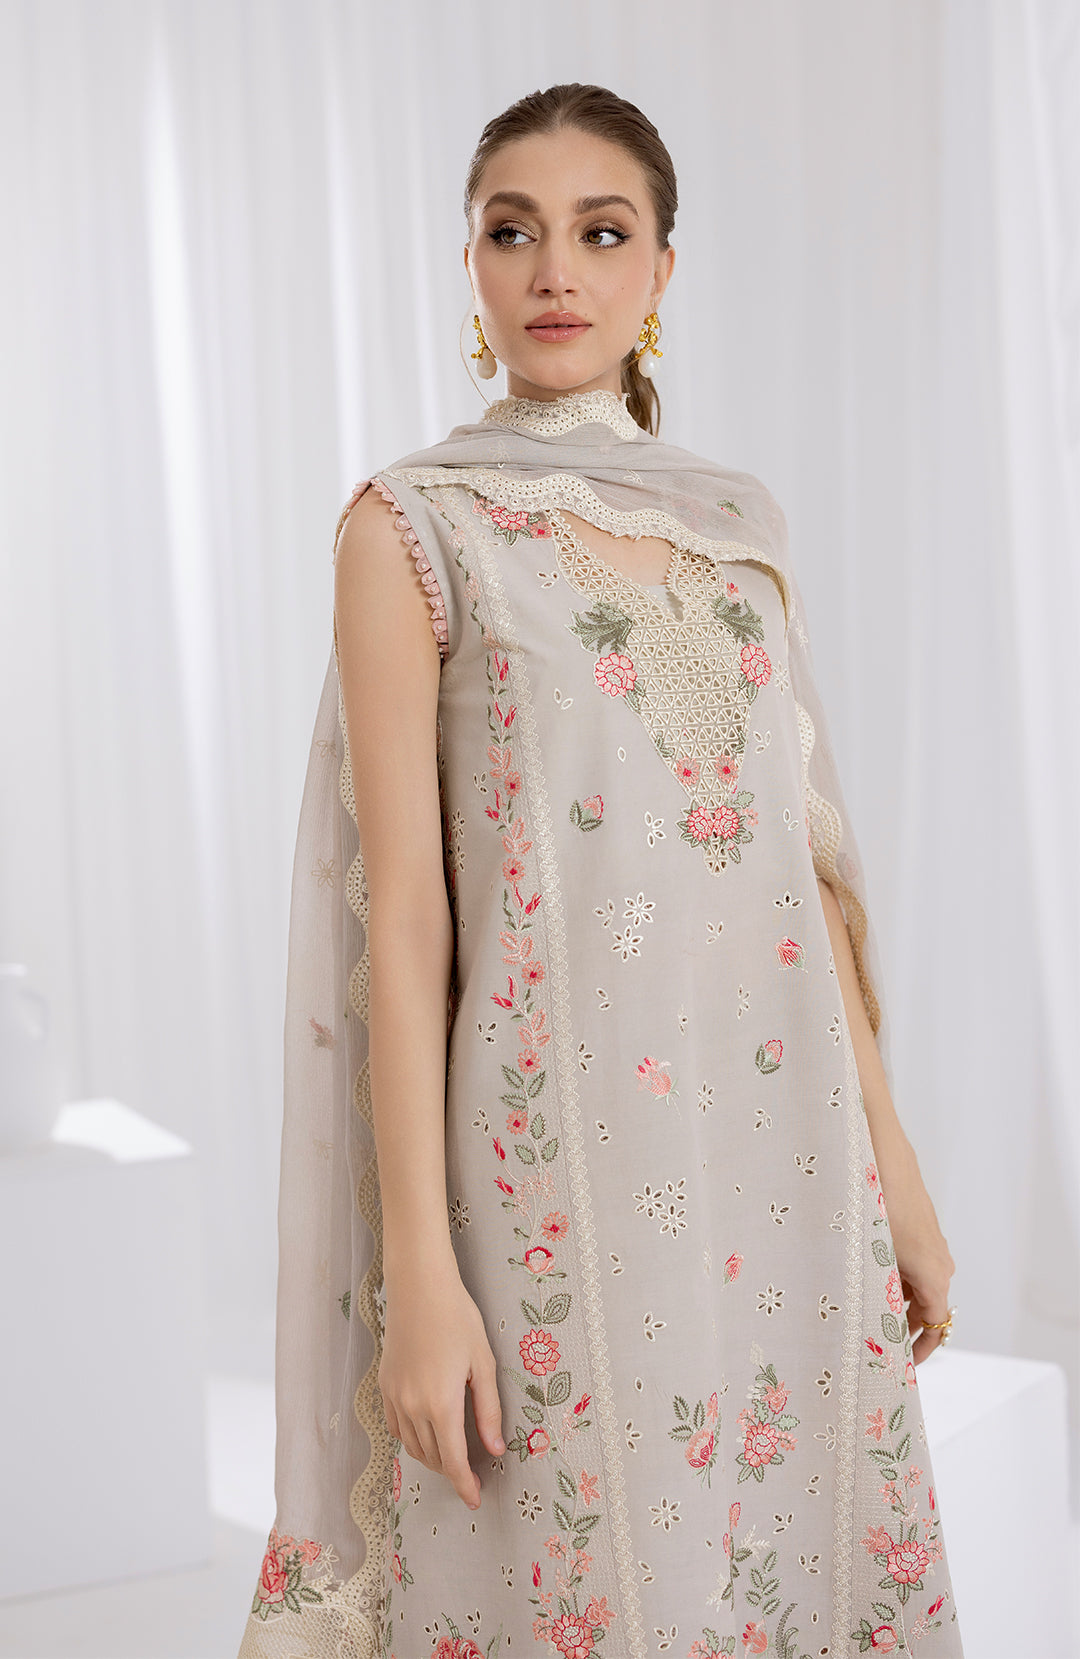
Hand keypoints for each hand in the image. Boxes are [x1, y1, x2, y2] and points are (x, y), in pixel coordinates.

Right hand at [378, 1262, 505, 1508]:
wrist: (418, 1288)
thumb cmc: (457, 1319)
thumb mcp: (483, 1363)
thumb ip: (488, 1410)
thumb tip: (495, 1450)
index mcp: (441, 1404)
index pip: (453, 1461)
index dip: (464, 1485)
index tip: (475, 1499)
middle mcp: (413, 1407)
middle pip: (432, 1457)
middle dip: (452, 1472)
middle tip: (472, 1473)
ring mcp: (395, 1397)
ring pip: (412, 1446)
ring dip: (433, 1457)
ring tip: (453, 1455)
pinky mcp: (384, 1386)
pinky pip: (397, 1427)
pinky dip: (412, 1439)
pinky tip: (427, 1432)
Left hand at [878, 1149, 956, 1364]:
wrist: (881, 1152)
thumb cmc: (877, 1202)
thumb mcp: (876, 1255)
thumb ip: (880, 1292)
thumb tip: (862, 1326)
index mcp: (935, 1273)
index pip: (937, 1325)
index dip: (923, 1351)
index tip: (906, 1368)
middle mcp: (939, 1260)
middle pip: (928, 1307)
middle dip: (907, 1330)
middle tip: (880, 1348)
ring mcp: (930, 1243)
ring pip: (918, 1285)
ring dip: (898, 1303)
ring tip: (868, 1317)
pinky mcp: (918, 1228)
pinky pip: (912, 1264)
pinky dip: (897, 1280)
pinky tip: (868, 1280)